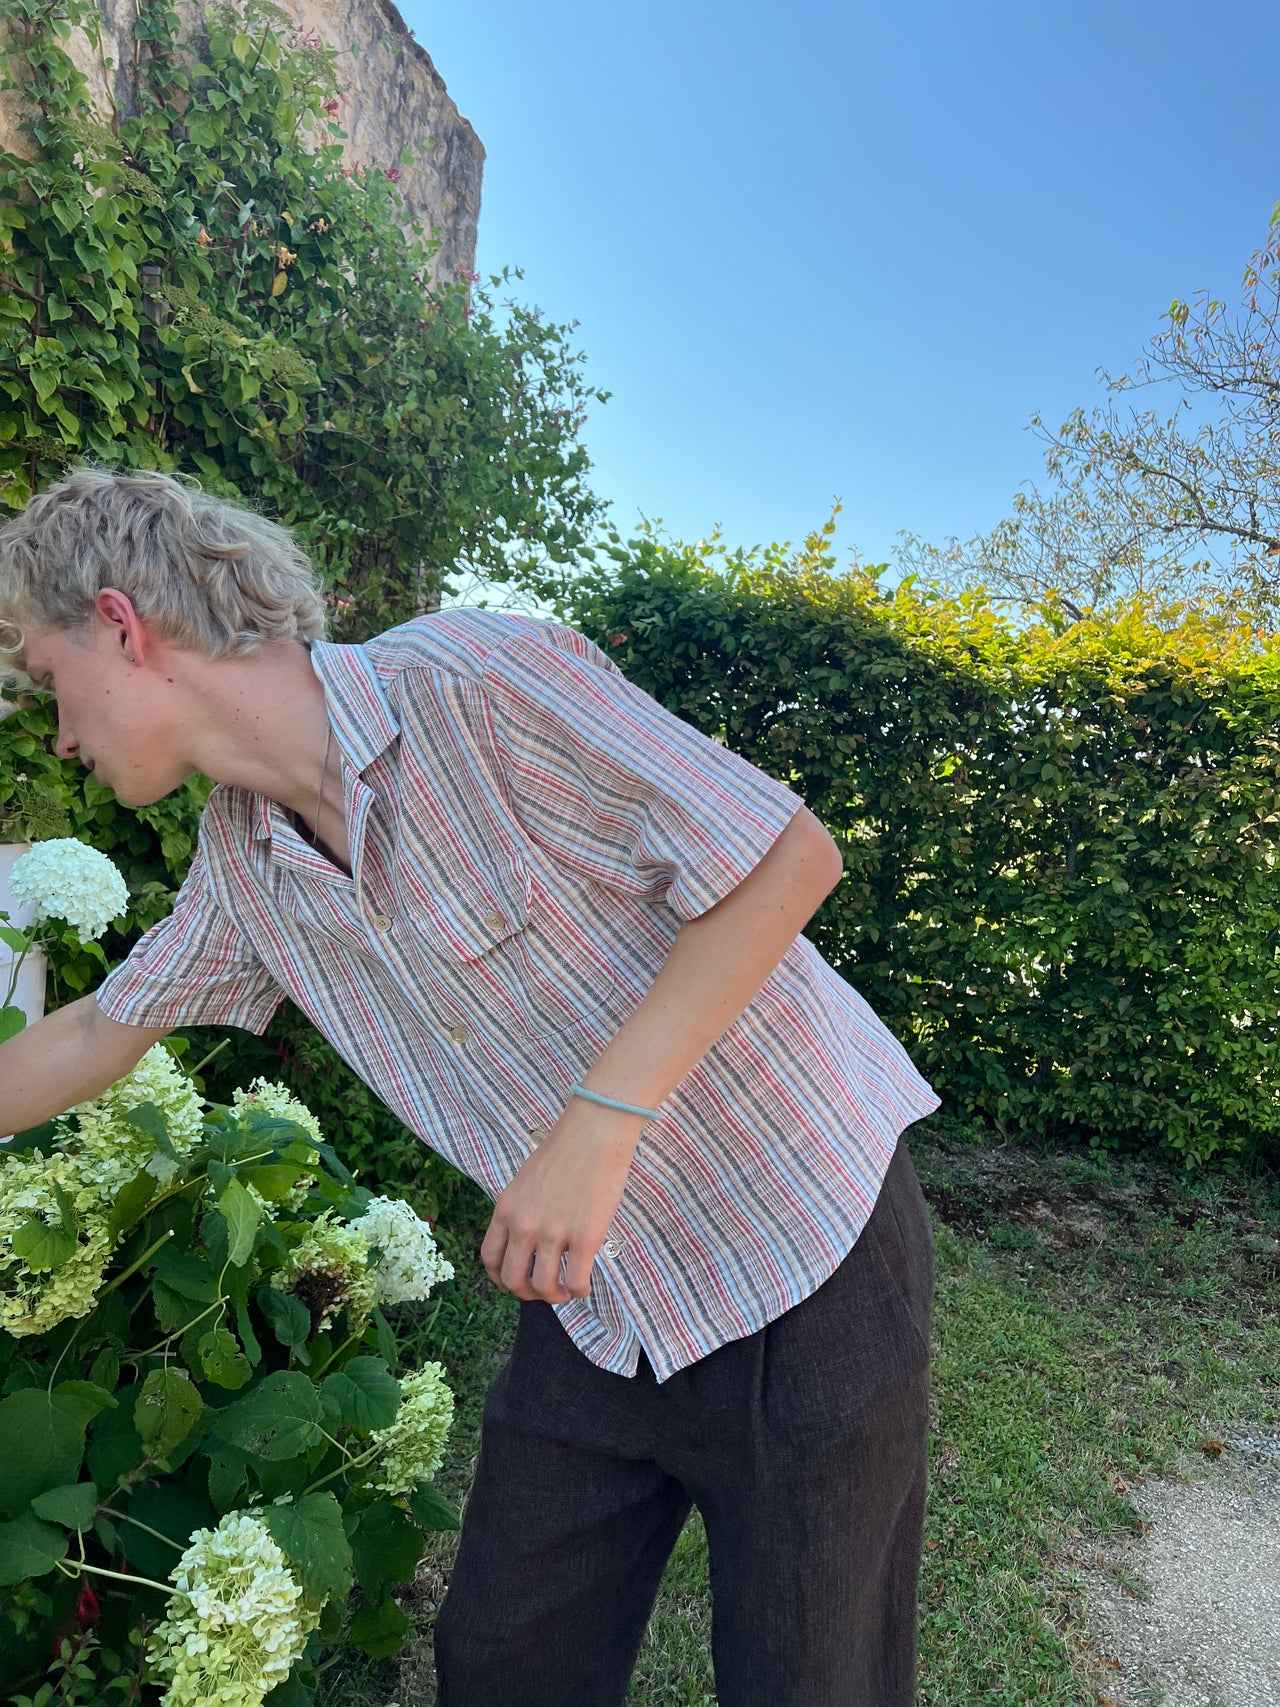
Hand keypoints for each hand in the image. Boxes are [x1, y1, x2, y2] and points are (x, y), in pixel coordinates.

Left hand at [480, 1105, 640, 1303]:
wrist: (593, 1133)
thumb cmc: (564, 1151)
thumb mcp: (525, 1181)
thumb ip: (521, 1211)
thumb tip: (529, 1242)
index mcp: (506, 1210)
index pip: (490, 1259)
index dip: (501, 1279)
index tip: (515, 1282)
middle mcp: (524, 1226)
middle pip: (514, 1280)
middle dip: (527, 1294)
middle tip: (544, 1290)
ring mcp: (553, 1234)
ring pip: (544, 1287)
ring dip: (554, 1297)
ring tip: (566, 1291)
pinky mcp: (585, 1239)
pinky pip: (577, 1282)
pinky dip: (580, 1291)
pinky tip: (584, 1286)